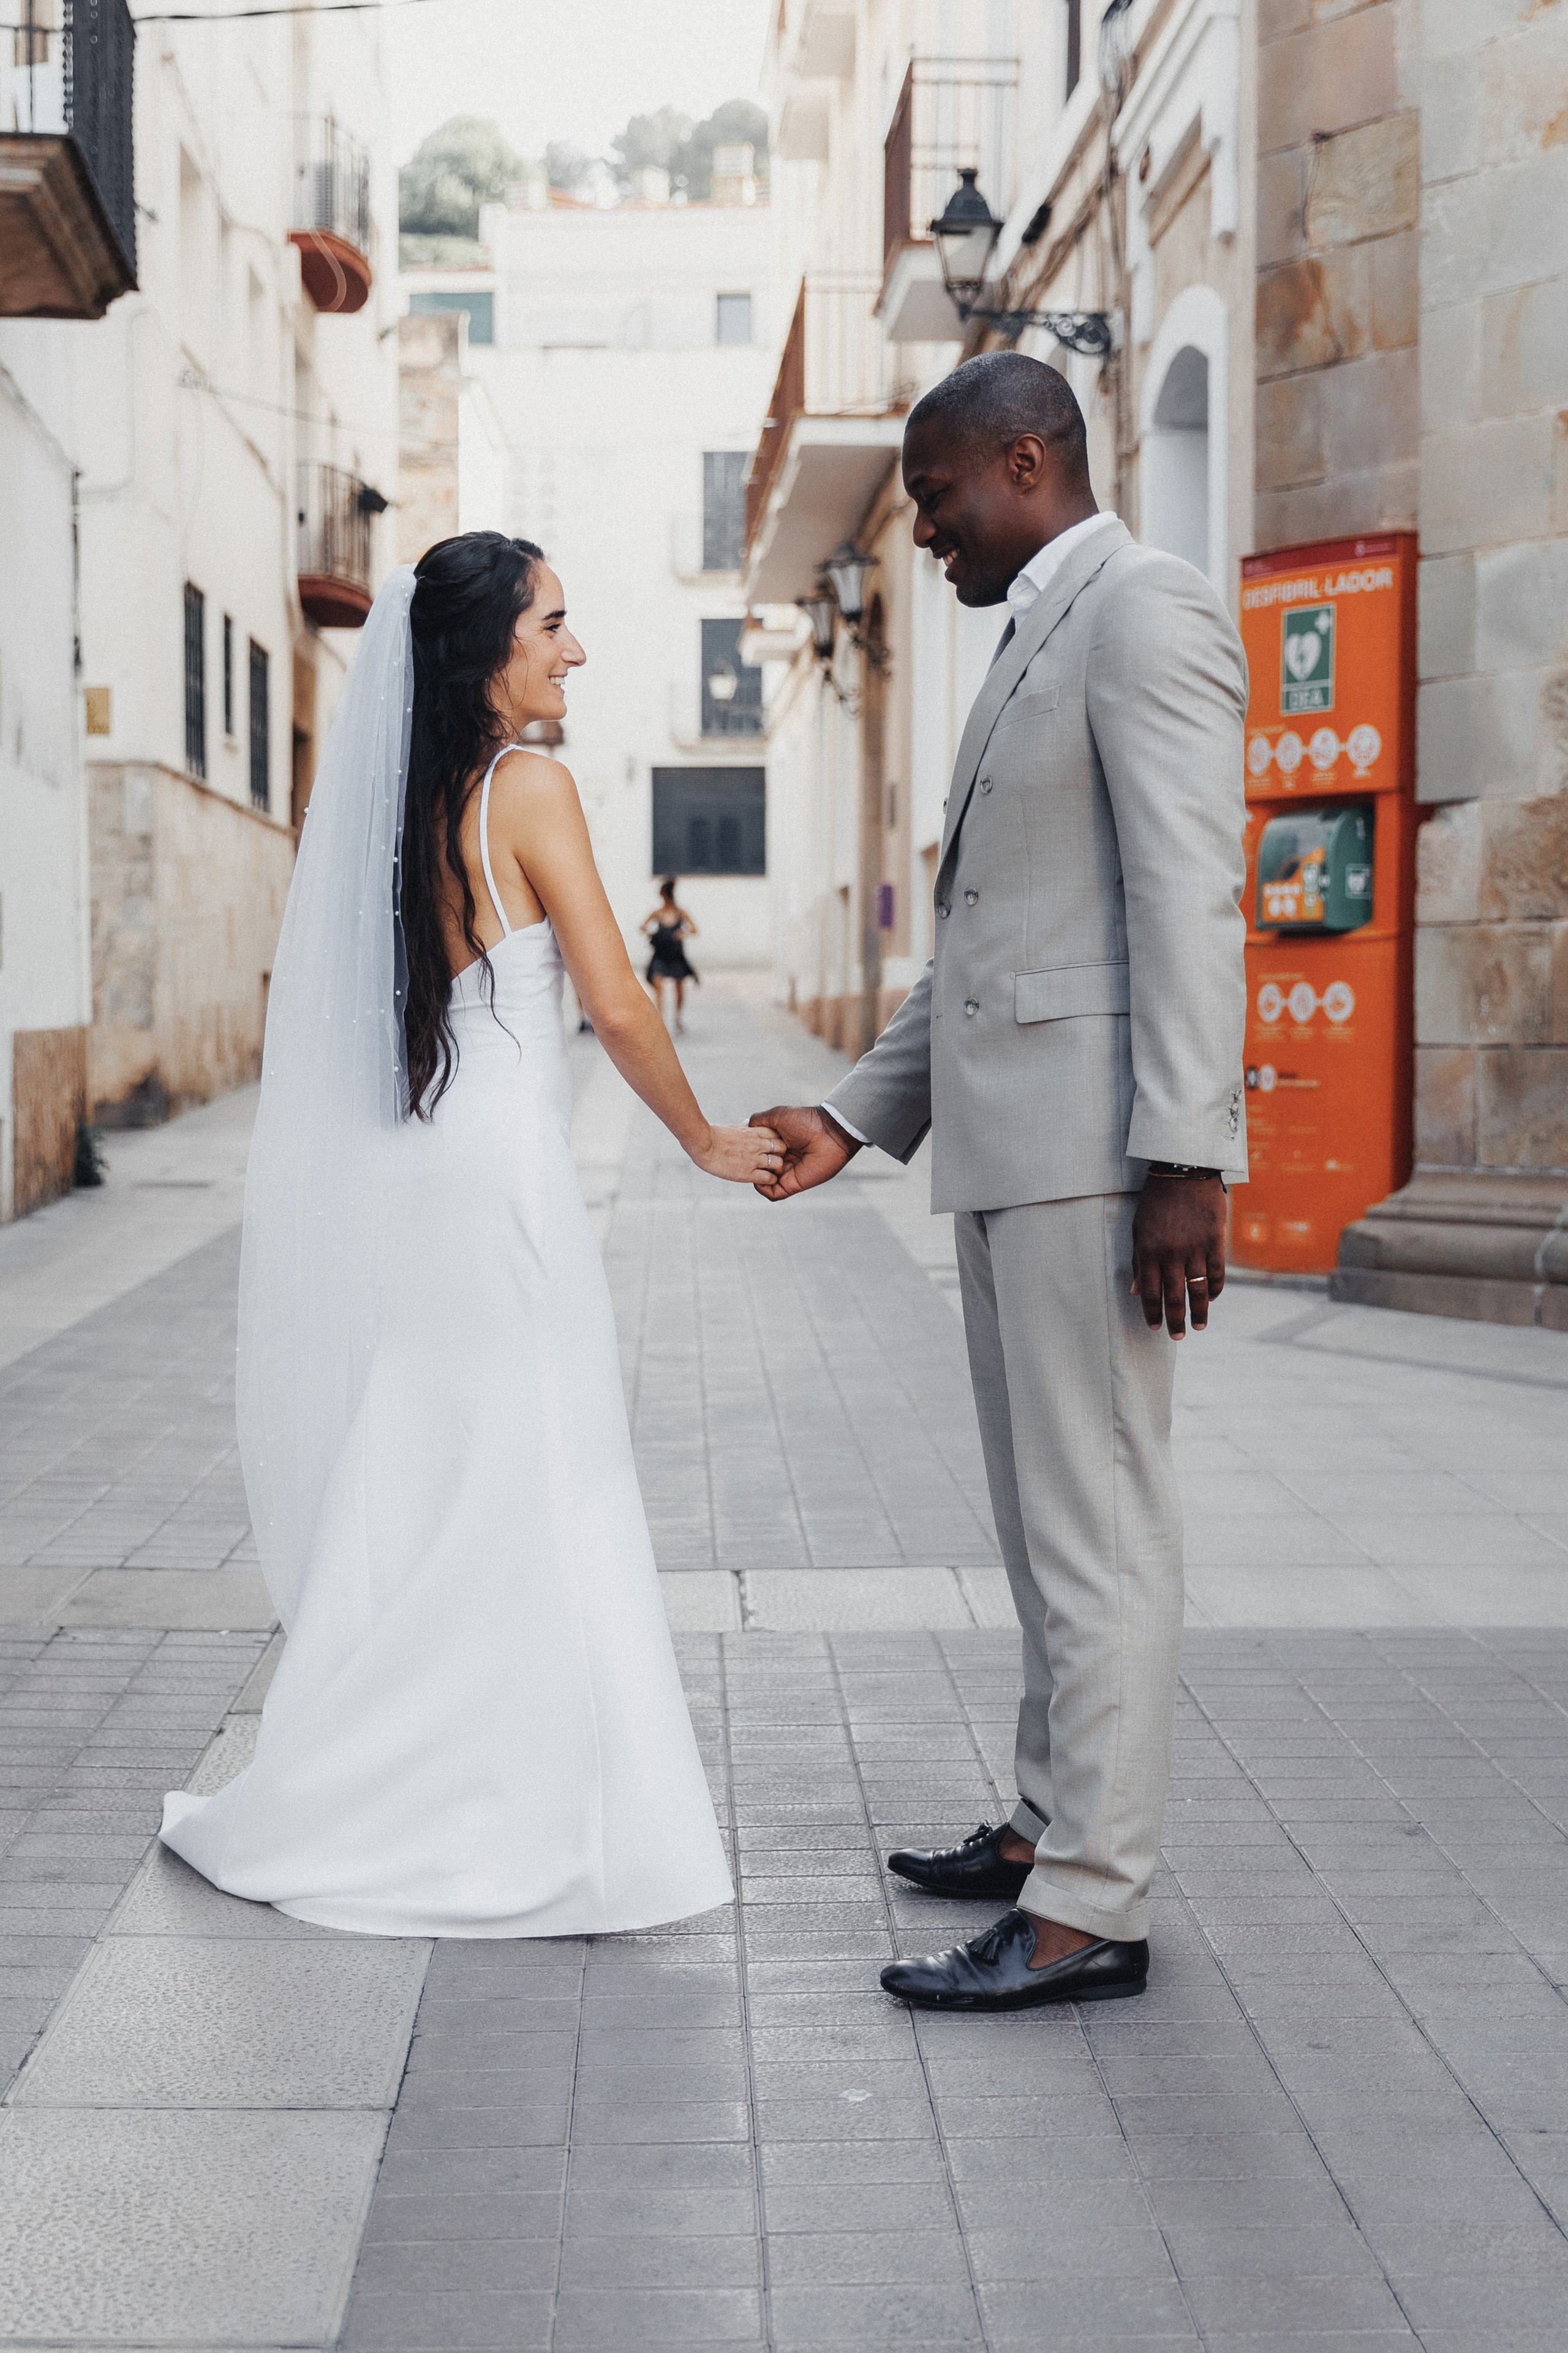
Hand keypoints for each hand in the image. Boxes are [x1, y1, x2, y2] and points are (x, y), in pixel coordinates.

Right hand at [689, 1123, 784, 1185]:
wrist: (703, 1143)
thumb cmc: (712, 1135)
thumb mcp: (733, 1128)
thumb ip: (744, 1131)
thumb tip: (746, 1127)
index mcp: (753, 1132)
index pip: (776, 1134)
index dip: (776, 1141)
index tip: (771, 1147)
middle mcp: (757, 1145)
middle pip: (782, 1147)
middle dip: (780, 1154)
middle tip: (773, 1159)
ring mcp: (754, 1159)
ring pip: (778, 1163)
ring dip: (775, 1168)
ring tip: (769, 1171)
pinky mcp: (748, 1173)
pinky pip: (769, 1178)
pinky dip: (769, 1180)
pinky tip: (763, 1179)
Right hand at [749, 1104, 860, 1200]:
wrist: (829, 1133)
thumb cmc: (805, 1121)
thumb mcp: (777, 1116)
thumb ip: (759, 1121)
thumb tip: (744, 1128)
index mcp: (777, 1145)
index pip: (757, 1154)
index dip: (748, 1151)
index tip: (742, 1145)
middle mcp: (781, 1159)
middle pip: (758, 1168)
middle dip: (750, 1165)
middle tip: (749, 1157)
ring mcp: (786, 1173)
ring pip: (762, 1182)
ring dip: (757, 1175)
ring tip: (760, 1164)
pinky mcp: (792, 1185)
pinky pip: (772, 1194)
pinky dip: (763, 1189)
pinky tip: (760, 1179)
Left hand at [1131, 1175, 1226, 1337]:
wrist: (1184, 1172)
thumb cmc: (1156, 1201)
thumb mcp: (1139, 1229)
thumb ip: (1138, 1260)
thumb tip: (1136, 1290)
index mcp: (1148, 1252)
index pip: (1149, 1292)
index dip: (1152, 1313)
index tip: (1155, 1327)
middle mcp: (1171, 1254)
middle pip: (1174, 1297)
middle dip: (1175, 1320)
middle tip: (1177, 1337)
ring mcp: (1195, 1249)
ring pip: (1198, 1290)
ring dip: (1199, 1312)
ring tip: (1198, 1327)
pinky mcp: (1215, 1242)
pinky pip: (1216, 1274)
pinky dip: (1215, 1289)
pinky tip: (1212, 1298)